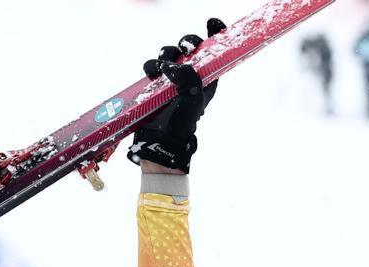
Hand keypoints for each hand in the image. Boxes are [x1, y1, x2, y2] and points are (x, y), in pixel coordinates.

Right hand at [127, 18, 225, 173]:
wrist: (160, 141)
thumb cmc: (181, 125)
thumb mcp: (192, 101)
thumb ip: (189, 80)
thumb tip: (175, 66)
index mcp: (207, 79)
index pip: (214, 52)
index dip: (216, 34)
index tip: (213, 23)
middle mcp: (191, 76)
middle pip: (191, 46)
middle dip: (187, 41)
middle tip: (185, 48)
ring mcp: (173, 79)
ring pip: (170, 53)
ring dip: (166, 55)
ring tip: (164, 70)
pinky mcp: (156, 83)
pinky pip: (153, 65)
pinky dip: (151, 66)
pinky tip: (152, 76)